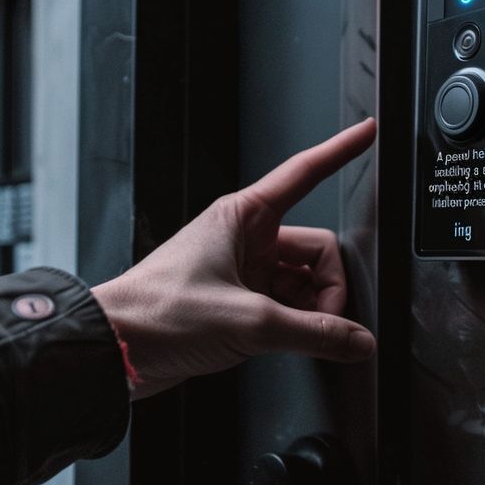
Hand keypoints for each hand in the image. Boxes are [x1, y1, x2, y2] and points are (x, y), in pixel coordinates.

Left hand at [90, 118, 377, 399]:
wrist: (116, 350)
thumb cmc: (158, 314)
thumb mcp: (250, 323)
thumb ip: (315, 332)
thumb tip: (356, 339)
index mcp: (244, 216)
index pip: (306, 172)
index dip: (340, 151)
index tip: (368, 133)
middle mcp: (244, 239)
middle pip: (317, 251)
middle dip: (329, 288)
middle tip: (326, 322)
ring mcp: (241, 272)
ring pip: (303, 283)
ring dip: (312, 312)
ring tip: (302, 339)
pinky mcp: (236, 303)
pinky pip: (285, 307)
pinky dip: (297, 327)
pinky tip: (294, 345)